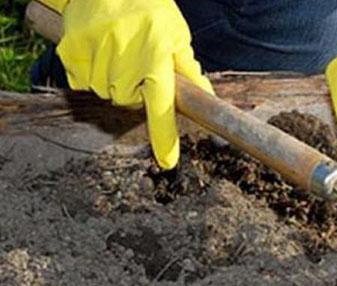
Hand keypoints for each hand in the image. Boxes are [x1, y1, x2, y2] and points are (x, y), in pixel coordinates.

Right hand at [40, 0, 213, 169]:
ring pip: (104, 93)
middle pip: (127, 102)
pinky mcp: (71, 49)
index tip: (168, 162)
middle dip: (134, 90)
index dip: (164, 136)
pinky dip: (89, 72)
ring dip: (112, 81)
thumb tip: (206, 98)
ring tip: (118, 52)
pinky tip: (98, 50)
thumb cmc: (150, 8)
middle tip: (137, 64)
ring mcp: (95, 52)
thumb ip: (188, 68)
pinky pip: (81, 80)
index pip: (161, 106)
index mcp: (155, 55)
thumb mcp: (176, 34)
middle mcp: (125, 57)